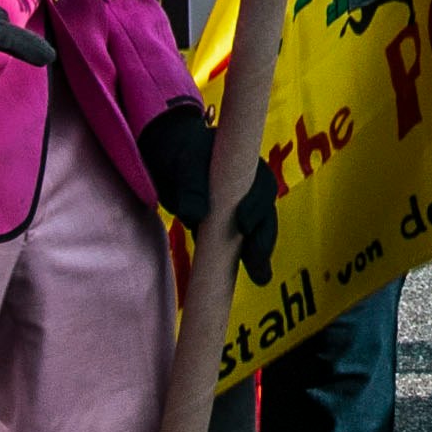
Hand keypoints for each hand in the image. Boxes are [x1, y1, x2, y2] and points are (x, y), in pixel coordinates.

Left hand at [137, 101, 280, 282]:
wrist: (168, 158)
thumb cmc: (182, 154)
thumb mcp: (185, 164)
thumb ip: (191, 185)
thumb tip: (196, 213)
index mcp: (247, 168)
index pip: (261, 187)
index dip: (257, 207)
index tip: (244, 225)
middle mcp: (250, 189)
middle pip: (264, 215)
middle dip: (262, 239)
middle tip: (257, 264)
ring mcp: (240, 208)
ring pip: (255, 232)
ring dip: (259, 254)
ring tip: (260, 277)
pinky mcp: (227, 225)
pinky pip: (239, 242)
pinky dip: (242, 258)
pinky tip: (252, 275)